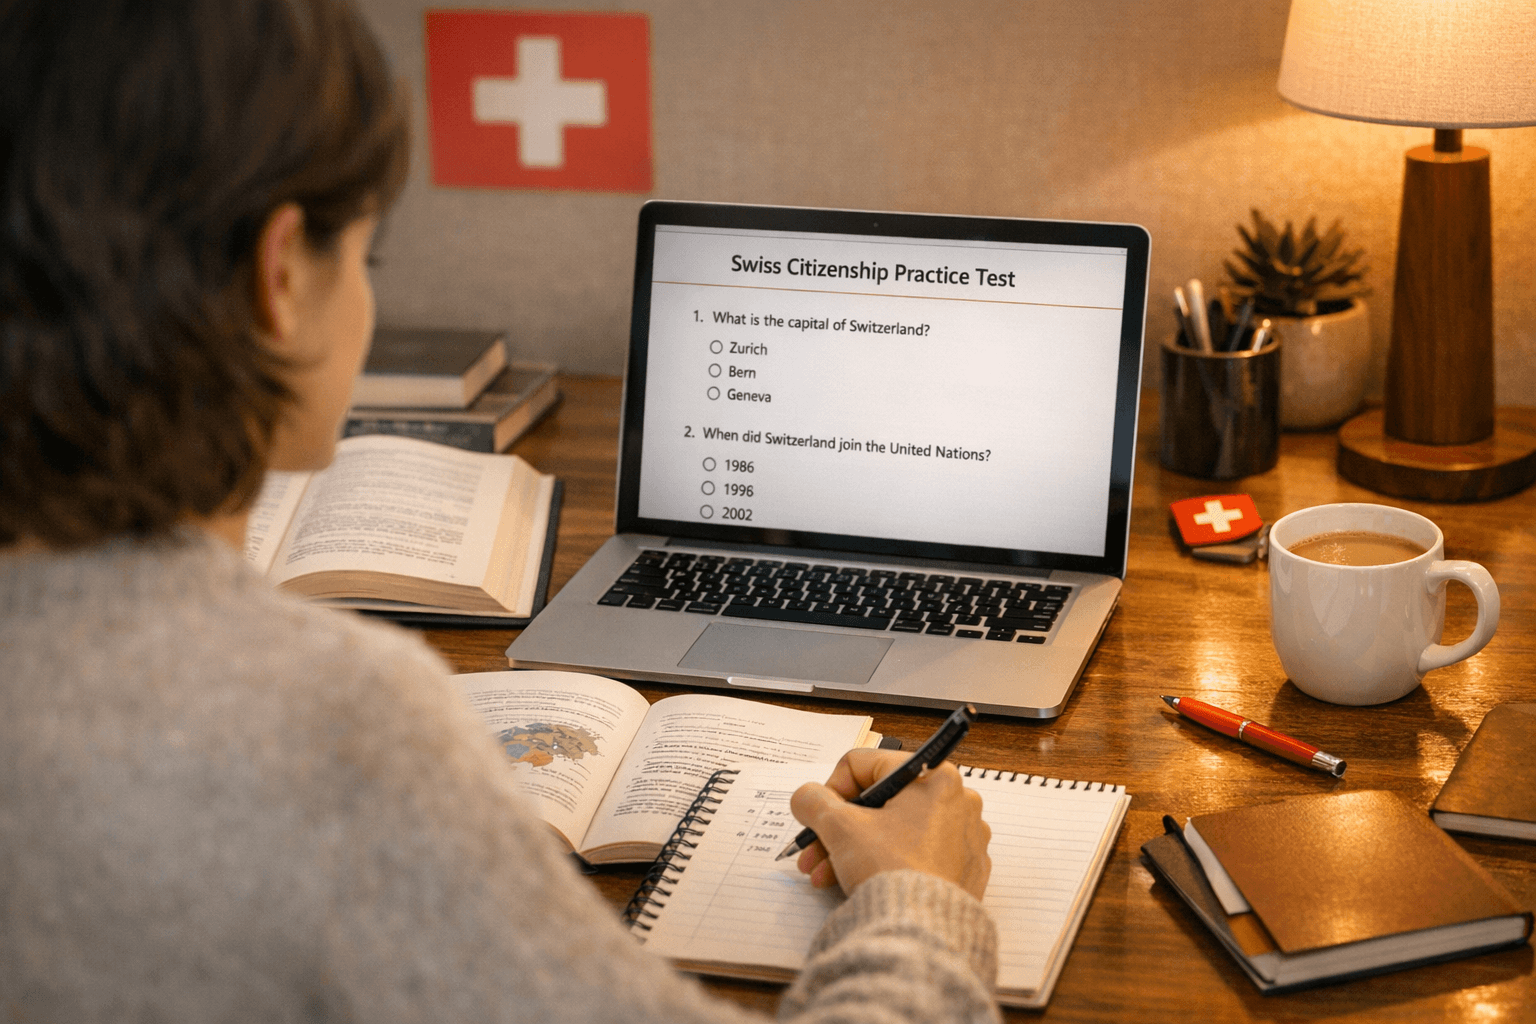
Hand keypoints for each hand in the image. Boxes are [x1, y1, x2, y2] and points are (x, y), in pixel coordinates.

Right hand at [788, 747, 990, 900]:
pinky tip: (860, 882)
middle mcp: (958, 801)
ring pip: (895, 830)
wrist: (923, 932)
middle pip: (879, 803)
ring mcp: (964, 837)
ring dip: (855, 848)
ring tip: (826, 875)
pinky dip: (887, 863)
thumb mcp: (840, 827)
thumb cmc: (891, 870)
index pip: (866, 765)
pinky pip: (917, 855)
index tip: (819, 816)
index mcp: (934, 777)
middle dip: (839, 829)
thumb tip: (806, 797)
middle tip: (814, 852)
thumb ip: (814, 802)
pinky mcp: (964, 869)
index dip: (832, 790)